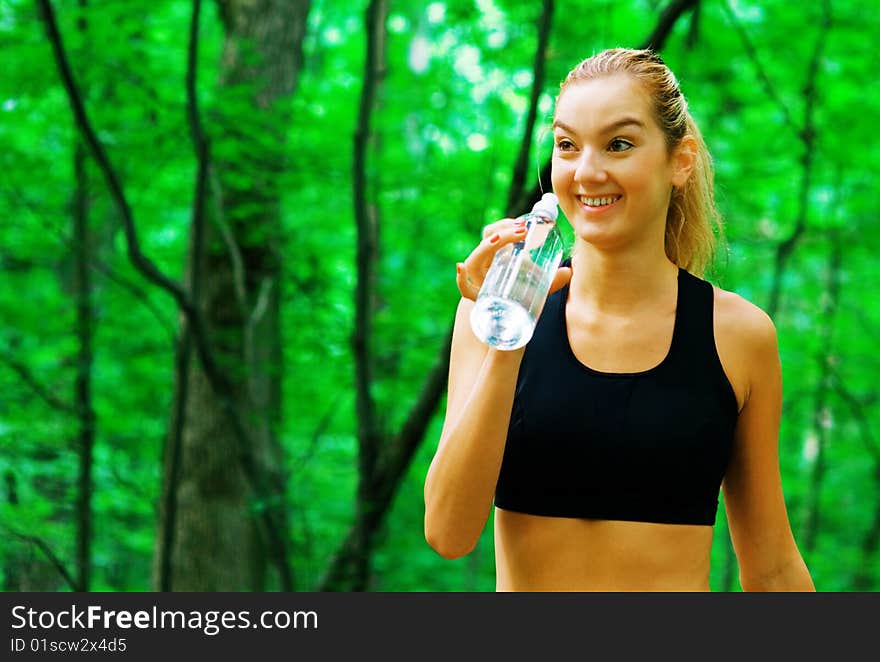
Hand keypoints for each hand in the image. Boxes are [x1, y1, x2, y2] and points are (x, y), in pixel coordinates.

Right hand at [455, 219, 571, 300]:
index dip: (505, 224)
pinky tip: (460, 267)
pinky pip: (463, 287)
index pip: (494, 232)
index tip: (523, 222)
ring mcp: (477, 280)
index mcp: (497, 256)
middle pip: (486, 241)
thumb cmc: (516, 296)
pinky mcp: (474, 296)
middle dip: (503, 232)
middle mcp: (484, 264)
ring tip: (500, 240)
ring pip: (475, 259)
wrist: (499, 320)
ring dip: (486, 247)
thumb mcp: (534, 286)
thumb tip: (568, 272)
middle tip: (523, 230)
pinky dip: (460, 279)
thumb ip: (549, 281)